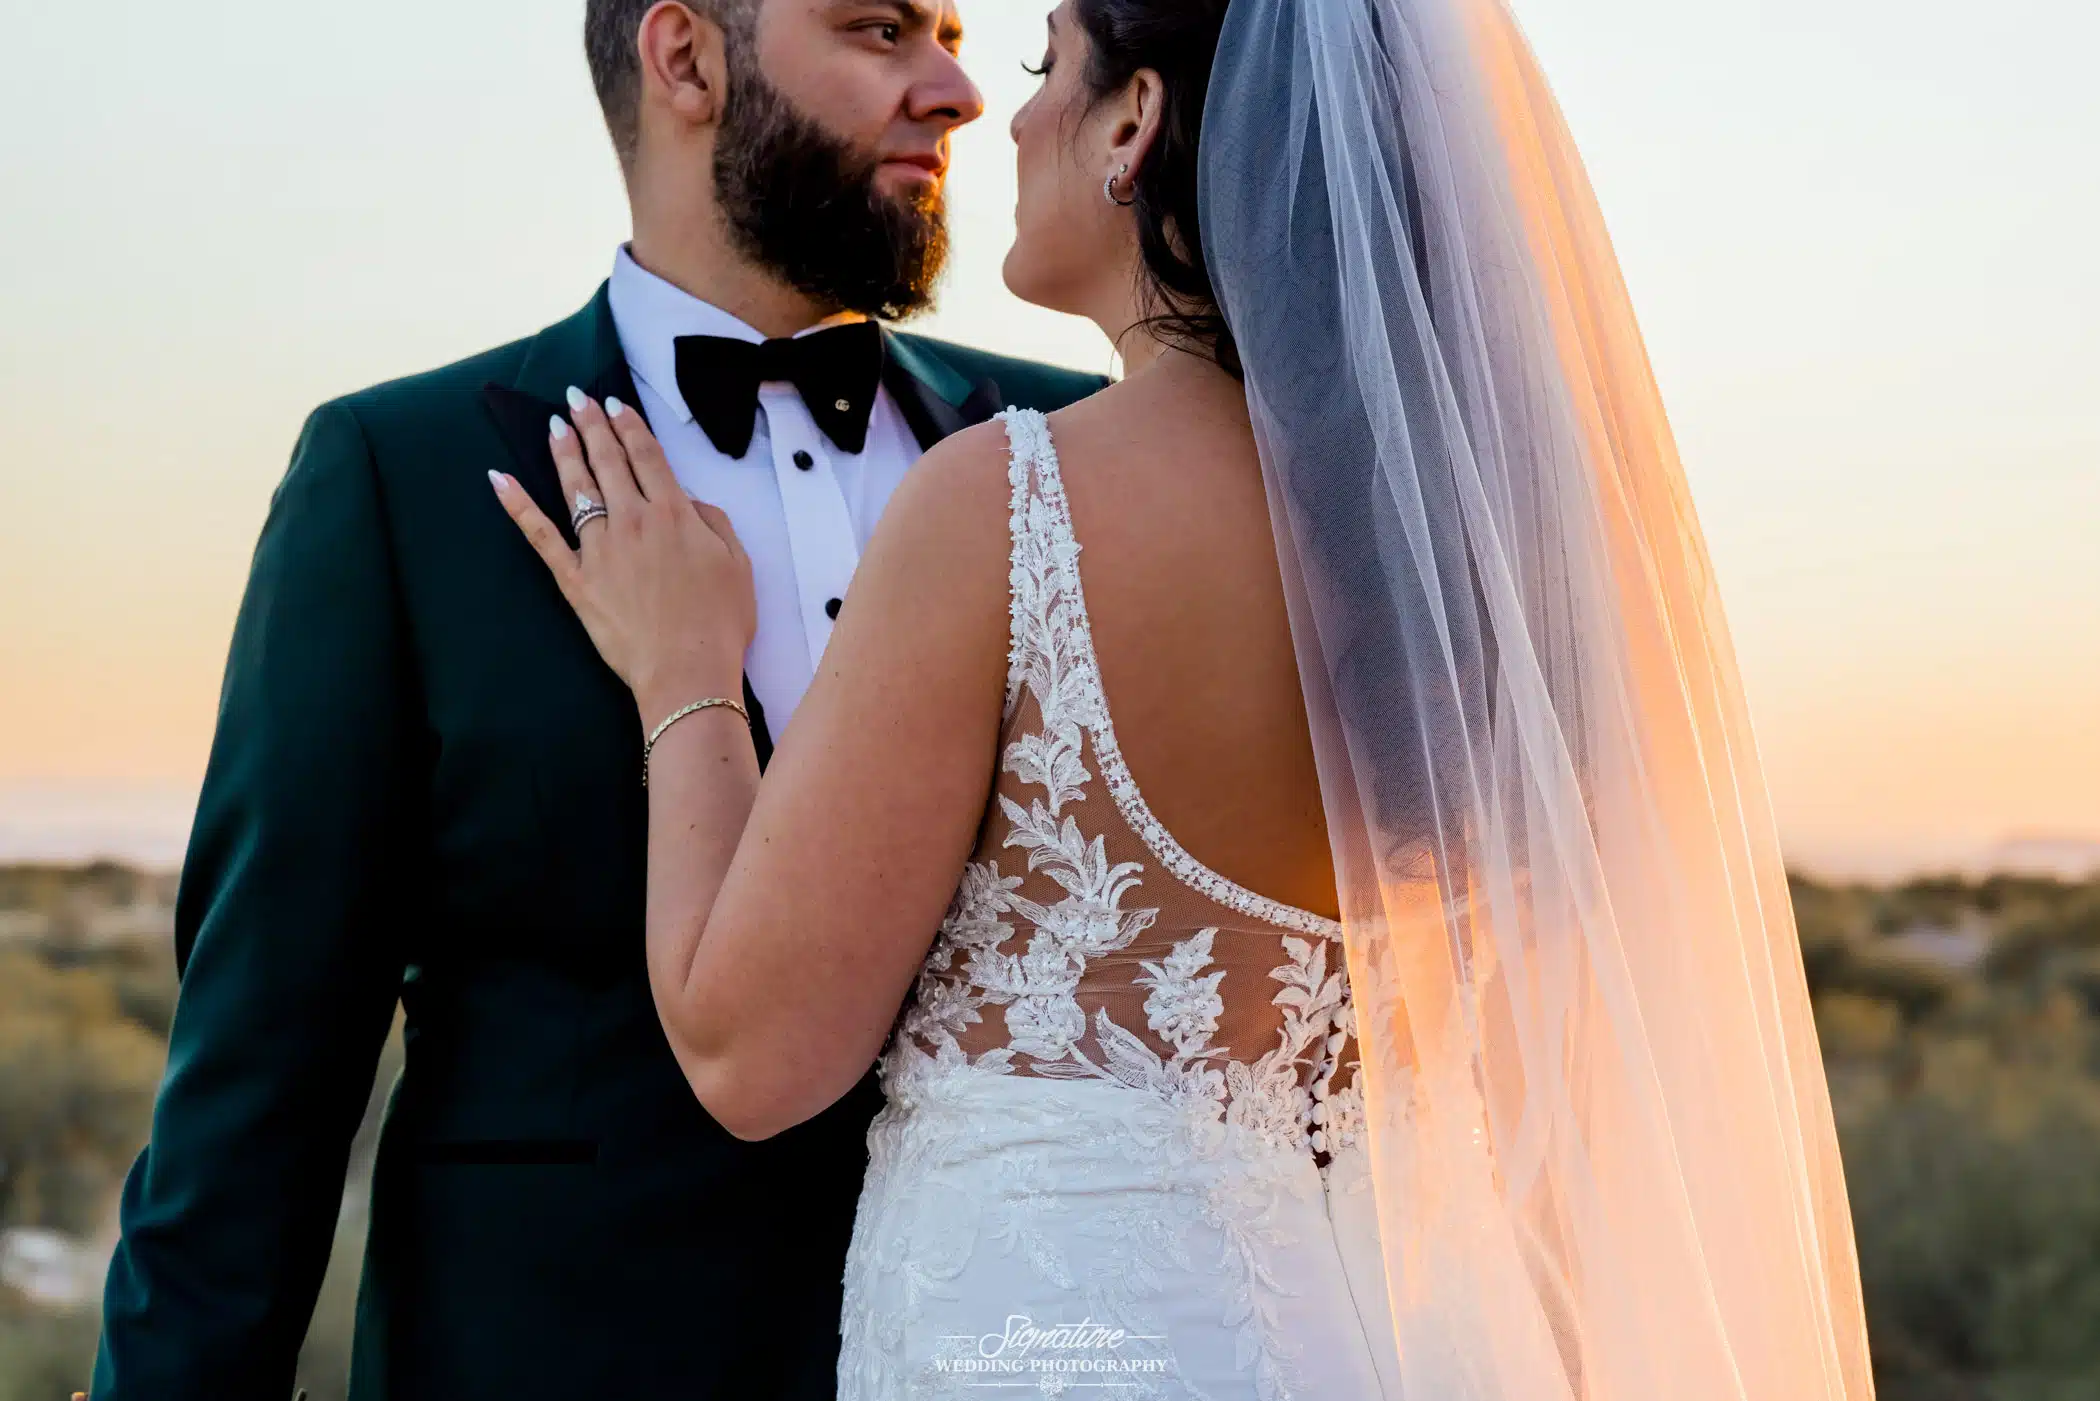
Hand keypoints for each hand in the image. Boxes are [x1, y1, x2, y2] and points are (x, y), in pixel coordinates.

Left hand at [490, 389, 755, 715]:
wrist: (687, 672)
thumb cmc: (720, 623)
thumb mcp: (737, 565)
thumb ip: (714, 523)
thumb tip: (689, 502)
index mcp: (675, 515)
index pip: (647, 457)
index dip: (630, 425)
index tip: (616, 403)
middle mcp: (633, 521)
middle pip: (608, 462)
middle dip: (592, 424)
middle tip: (577, 397)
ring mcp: (600, 549)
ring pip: (577, 488)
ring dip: (565, 452)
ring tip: (556, 426)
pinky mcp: (576, 578)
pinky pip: (541, 536)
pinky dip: (518, 506)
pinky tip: (499, 480)